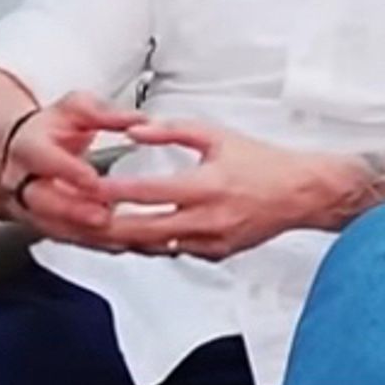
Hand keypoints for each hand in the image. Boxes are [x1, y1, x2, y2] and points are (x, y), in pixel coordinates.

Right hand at [0, 91, 142, 244]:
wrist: (22, 155)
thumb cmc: (52, 130)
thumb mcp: (75, 109)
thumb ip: (105, 114)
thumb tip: (139, 119)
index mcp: (30, 149)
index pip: (45, 161)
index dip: (68, 172)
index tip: (92, 179)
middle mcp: (26, 184)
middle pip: (44, 203)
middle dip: (74, 213)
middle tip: (103, 217)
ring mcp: (36, 211)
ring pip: (61, 229)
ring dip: (93, 237)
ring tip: (128, 238)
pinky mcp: (53, 228)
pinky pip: (77, 241)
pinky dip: (107, 245)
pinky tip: (135, 245)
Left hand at [98, 121, 348, 260]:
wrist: (303, 193)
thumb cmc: (265, 164)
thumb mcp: (218, 136)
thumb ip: (173, 132)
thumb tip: (136, 131)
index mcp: (207, 185)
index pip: (146, 191)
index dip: (112, 191)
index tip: (87, 187)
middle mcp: (208, 218)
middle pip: (142, 229)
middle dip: (106, 225)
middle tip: (82, 218)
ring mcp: (212, 240)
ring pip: (155, 246)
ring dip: (127, 238)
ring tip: (102, 227)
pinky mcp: (217, 253)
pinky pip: (177, 251)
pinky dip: (157, 243)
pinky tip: (142, 233)